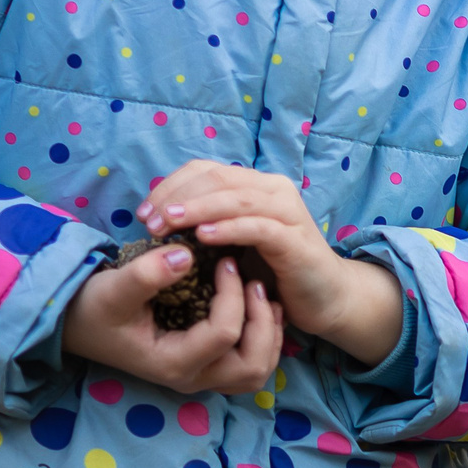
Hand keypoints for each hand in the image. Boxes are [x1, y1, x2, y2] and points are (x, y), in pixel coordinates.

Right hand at [63, 241, 280, 395]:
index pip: (223, 334)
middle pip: (251, 366)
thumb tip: (186, 253)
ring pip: (256, 371)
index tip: (226, 260)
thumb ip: (146, 274)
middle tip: (256, 282)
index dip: (233, 293)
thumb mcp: (113, 288)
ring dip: (268, 335)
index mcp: (172, 363)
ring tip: (264, 295)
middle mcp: (191, 378)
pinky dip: (262, 339)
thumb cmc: (94, 307)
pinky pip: (248, 364)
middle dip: (262, 322)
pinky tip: (258, 306)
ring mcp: (200, 376)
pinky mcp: (204, 366)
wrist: (78, 323)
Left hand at [146, 161, 405, 365]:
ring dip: (197, 209)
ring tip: (169, 223)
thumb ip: (208, 222)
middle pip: (217, 179)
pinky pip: (258, 227)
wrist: (324, 296)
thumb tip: (161, 217)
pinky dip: (229, 228)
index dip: (170, 186)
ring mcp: (288, 212)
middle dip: (177, 198)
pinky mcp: (295, 240)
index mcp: (256, 184)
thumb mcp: (234, 241)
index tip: (144, 213)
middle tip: (150, 221)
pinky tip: (204, 236)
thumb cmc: (273, 269)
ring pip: (236, 198)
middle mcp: (274, 190)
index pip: (205, 170)